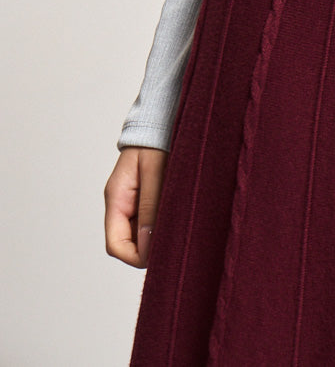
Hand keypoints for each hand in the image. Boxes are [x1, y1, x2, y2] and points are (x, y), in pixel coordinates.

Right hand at [104, 145, 168, 267]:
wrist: (161, 117)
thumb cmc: (156, 140)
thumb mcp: (155, 172)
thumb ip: (150, 208)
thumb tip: (147, 246)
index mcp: (116, 199)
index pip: (115, 245)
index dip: (136, 255)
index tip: (160, 253)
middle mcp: (122, 204)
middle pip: (128, 243)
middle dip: (149, 246)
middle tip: (176, 241)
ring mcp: (133, 201)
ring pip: (141, 233)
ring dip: (157, 234)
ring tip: (180, 224)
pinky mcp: (146, 196)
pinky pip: (151, 219)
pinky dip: (162, 222)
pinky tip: (179, 214)